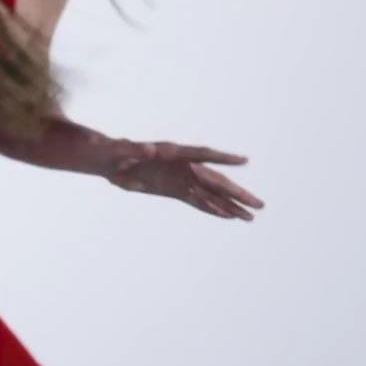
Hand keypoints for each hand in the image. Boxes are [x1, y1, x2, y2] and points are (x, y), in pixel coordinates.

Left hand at [107, 141, 261, 220]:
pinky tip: (227, 217)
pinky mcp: (174, 190)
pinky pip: (198, 201)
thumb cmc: (113, 151)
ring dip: (230, 206)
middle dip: (237, 193)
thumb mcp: (120, 149)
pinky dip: (213, 209)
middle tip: (259, 204)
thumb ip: (135, 149)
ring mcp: (179, 179)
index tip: (244, 160)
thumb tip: (148, 148)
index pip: (202, 154)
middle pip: (215, 180)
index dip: (223, 157)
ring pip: (211, 194)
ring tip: (251, 218)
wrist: (106, 159)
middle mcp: (181, 166)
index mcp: (172, 153)